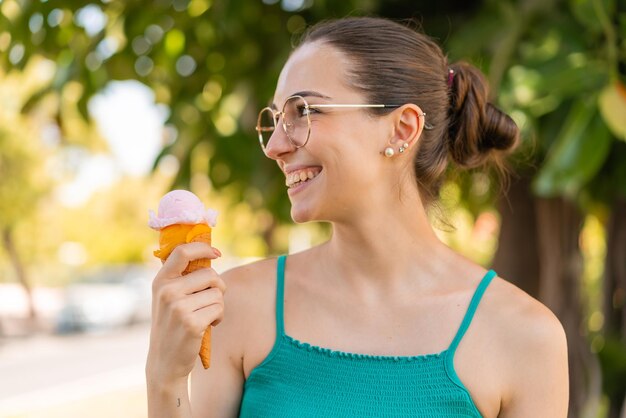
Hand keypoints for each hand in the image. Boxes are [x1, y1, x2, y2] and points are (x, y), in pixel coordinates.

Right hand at [146, 242, 225, 383]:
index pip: (182, 252)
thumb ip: (183, 277)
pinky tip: (208, 326)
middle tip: (210, 300)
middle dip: (218, 287)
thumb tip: (210, 253)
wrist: (164, 361)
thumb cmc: (173, 325)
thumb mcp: (168, 297)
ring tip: (205, 316)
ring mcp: (178, 308)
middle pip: (210, 274)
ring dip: (218, 305)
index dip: (203, 247)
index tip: (216, 252)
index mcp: (161, 281)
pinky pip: (219, 309)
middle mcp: (167, 291)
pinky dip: (218, 317)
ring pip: (218, 293)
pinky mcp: (191, 323)